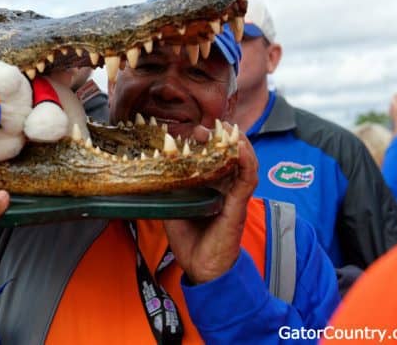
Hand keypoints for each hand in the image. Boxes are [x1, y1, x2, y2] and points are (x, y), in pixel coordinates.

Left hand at [164, 123, 257, 283]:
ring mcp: (235, 195)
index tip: (192, 130)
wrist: (202, 269)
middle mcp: (226, 187)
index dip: (207, 140)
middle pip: (231, 154)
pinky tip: (239, 148)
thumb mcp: (173, 209)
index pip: (215, 156)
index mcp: (212, 186)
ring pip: (245, 162)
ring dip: (237, 142)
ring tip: (227, 129)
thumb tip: (149, 175)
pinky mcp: (239, 205)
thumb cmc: (190, 241)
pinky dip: (246, 161)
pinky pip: (248, 179)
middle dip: (220, 136)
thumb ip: (167, 191)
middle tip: (202, 127)